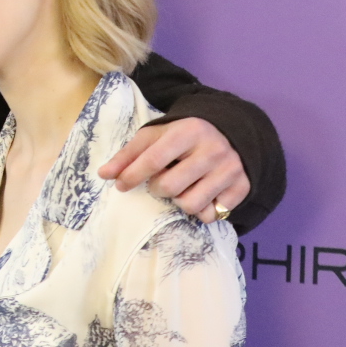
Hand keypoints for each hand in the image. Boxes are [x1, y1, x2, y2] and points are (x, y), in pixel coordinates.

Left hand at [98, 117, 248, 223]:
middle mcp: (212, 150)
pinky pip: (211, 215)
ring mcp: (230, 170)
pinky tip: (202, 194)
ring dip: (179, 201)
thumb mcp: (157, 136)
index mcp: (188, 131)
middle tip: (162, 181)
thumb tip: (103, 174)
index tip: (120, 186)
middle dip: (158, 188)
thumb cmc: (184, 137)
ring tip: (182, 187)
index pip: (154, 159)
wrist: (232, 133)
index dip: (132, 176)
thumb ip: (129, 153)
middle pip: (169, 187)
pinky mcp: (242, 187)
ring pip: (190, 205)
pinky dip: (201, 210)